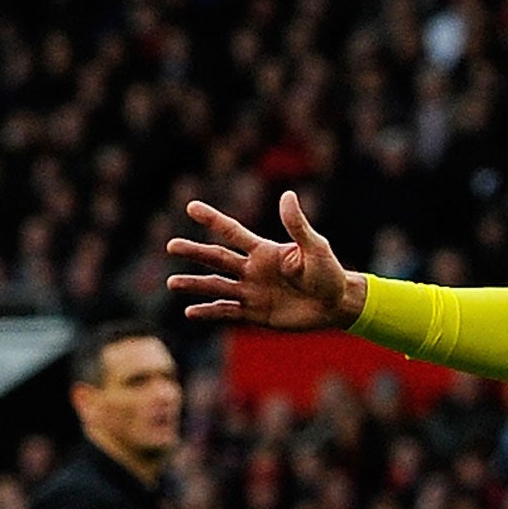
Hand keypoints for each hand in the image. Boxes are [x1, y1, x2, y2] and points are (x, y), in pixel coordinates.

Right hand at [167, 190, 366, 328]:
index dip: (213, 220)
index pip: (232, 231)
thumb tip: (287, 195)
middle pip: (217, 258)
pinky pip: (228, 312)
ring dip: (195, 284)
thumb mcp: (315, 248)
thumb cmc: (328, 272)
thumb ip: (297, 226)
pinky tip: (190, 312)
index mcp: (263, 251)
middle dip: (194, 252)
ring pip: (217, 286)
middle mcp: (251, 269)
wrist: (336, 304)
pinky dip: (210, 312)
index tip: (191, 207)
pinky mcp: (255, 313)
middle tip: (171, 246)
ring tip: (172, 283)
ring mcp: (251, 291)